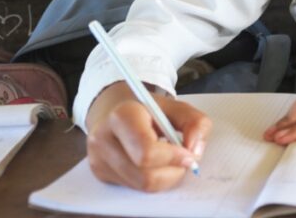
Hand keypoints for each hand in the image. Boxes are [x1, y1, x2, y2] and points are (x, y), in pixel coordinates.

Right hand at [86, 82, 211, 191]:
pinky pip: (133, 187)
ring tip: (170, 161)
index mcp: (122, 115)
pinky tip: (154, 164)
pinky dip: (152, 180)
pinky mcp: (100, 173)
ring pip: (140, 186)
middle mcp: (104, 138)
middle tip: (184, 161)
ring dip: (165, 178)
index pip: (147, 151)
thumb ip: (196, 123)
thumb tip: (195, 151)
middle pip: (144, 175)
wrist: (115, 110)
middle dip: (172, 172)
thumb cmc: (148, 110)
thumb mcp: (177, 107)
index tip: (189, 154)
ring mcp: (99, 159)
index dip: (173, 157)